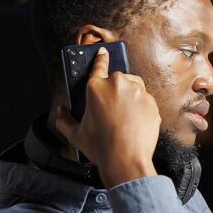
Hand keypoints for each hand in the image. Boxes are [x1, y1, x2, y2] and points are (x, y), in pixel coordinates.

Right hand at [52, 47, 160, 187]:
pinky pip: (145, 99)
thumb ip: (63, 119)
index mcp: (96, 87)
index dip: (100, 57)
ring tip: (123, 116)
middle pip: (117, 78)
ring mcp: (138, 92)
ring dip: (129, 95)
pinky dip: (140, 107)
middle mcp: (118, 84)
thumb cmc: (100, 147)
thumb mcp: (75, 134)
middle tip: (110, 108)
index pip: (99, 65)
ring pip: (134, 86)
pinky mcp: (152, 102)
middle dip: (114, 89)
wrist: (126, 160)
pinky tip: (134, 122)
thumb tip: (60, 111)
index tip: (103, 51)